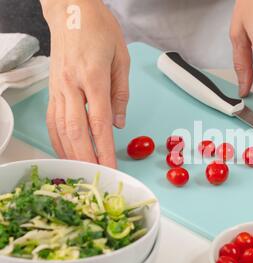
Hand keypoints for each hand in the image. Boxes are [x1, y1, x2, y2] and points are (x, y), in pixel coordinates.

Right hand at [41, 0, 129, 167]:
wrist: (72, 9)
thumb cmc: (99, 29)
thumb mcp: (121, 59)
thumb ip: (121, 93)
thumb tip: (118, 124)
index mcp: (93, 77)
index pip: (99, 122)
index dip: (104, 149)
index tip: (110, 167)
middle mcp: (71, 84)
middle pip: (76, 130)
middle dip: (86, 157)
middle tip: (96, 176)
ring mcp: (57, 87)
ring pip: (60, 128)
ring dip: (70, 153)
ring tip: (81, 170)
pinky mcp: (51, 88)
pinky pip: (52, 119)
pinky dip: (57, 139)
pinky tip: (64, 151)